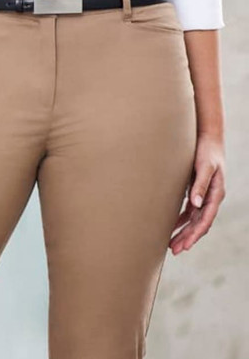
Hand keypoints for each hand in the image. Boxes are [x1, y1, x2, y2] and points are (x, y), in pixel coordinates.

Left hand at [169, 133, 225, 254]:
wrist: (208, 137)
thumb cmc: (207, 151)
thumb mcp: (205, 167)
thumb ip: (200, 184)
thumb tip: (195, 204)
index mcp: (215, 194)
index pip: (205, 220)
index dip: (195, 234)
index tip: (185, 245)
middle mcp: (210, 198)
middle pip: (199, 223)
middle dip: (187, 238)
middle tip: (175, 250)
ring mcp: (203, 195)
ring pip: (194, 219)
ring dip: (184, 231)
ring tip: (172, 245)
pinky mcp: (196, 190)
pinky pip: (190, 211)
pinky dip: (182, 219)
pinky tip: (172, 226)